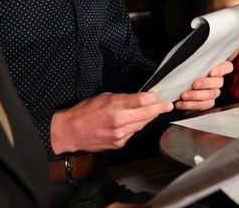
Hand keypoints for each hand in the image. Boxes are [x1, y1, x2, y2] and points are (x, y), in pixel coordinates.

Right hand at [50, 92, 172, 153]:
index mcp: (115, 106)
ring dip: (149, 118)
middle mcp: (119, 121)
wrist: (70, 132)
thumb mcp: (103, 97)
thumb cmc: (84, 112)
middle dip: (159, 109)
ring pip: (141, 125)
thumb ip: (122, 99)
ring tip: (156, 111)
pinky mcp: (118, 143)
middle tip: (168, 105)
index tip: (157, 95)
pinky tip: (137, 121)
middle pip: (146, 114)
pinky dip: (136, 126)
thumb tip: (138, 99)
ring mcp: (119, 134)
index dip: (152, 98)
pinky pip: (133, 133)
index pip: (141, 101)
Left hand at [175, 60, 232, 111]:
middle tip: (194, 84)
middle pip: (218, 82)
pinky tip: (181, 103)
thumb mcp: (193, 63)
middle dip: (205, 84)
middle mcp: (218, 80)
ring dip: (196, 96)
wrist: (183, 84)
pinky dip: (190, 105)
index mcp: (218, 67)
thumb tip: (189, 60)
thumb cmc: (190, 70)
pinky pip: (203, 105)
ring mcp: (214, 92)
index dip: (221, 70)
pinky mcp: (208, 103)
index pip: (227, 67)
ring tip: (184, 95)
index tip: (211, 72)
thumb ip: (197, 62)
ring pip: (210, 95)